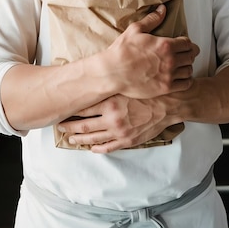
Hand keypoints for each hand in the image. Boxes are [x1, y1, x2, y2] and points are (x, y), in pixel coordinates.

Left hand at [58, 92, 185, 152]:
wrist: (169, 103)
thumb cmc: (148, 90)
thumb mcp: (127, 82)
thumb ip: (111, 83)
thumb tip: (96, 78)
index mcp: (110, 102)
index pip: (83, 108)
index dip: (70, 111)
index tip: (61, 111)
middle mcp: (111, 118)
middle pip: (83, 125)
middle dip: (69, 127)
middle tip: (59, 126)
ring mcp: (119, 132)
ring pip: (93, 139)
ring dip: (79, 139)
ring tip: (70, 139)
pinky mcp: (128, 141)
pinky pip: (108, 147)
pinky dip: (98, 149)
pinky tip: (91, 148)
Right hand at [106, 4, 199, 98]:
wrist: (112, 73)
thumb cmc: (122, 51)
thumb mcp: (135, 30)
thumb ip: (152, 19)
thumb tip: (162, 9)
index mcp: (165, 45)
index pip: (188, 43)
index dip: (187, 42)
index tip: (183, 44)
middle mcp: (170, 60)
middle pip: (191, 56)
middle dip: (189, 53)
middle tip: (184, 54)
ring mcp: (169, 75)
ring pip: (190, 70)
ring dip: (187, 66)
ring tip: (182, 65)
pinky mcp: (165, 88)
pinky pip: (186, 84)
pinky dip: (186, 80)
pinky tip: (179, 77)